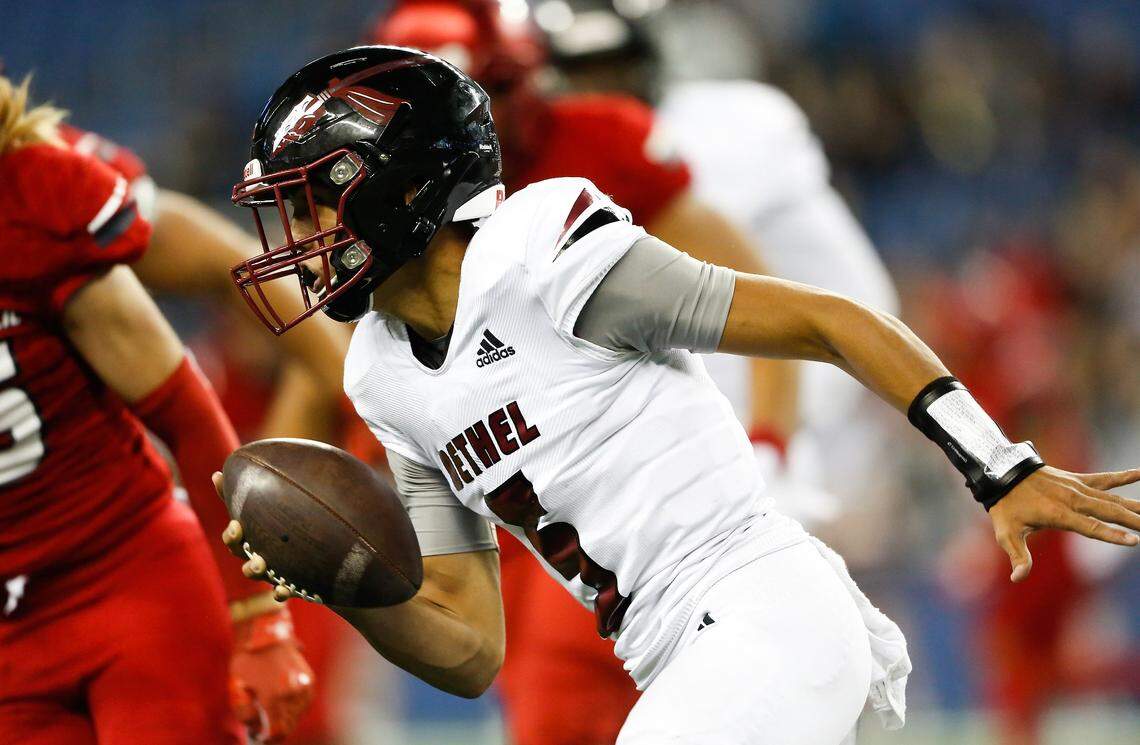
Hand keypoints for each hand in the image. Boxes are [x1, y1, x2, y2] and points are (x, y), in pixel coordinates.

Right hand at [214, 472, 300, 602]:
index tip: (237, 526)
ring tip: (262, 564)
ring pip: (259, 575)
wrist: (319, 551)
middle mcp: (260, 556)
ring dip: (255, 570)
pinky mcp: (291, 584)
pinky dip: (280, 592)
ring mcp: (274, 572)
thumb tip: (217, 473)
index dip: (232, 535)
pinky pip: (282, 592)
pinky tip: (283, 590)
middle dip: (244, 555)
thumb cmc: (284, 526)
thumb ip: (244, 492)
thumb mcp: (267, 506)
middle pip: (243, 559)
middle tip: (253, 551)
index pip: (234, 539)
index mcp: (253, 538)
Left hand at [230, 604, 314, 742]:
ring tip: (274, 712)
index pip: (279, 732)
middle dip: (277, 728)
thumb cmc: (246, 661)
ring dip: (287, 718)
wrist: (264, 634)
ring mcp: (304, 685)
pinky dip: (297, 707)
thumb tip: (257, 727)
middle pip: (289, 725)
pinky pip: (306, 702)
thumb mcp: (235, 689)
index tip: (261, 737)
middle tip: (264, 725)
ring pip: (299, 715)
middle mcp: (293, 693)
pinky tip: (285, 703)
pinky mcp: (310, 679)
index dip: (269, 739)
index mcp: (274, 697)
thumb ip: (245, 714)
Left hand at [989, 466, 1139, 581]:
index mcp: (1058, 513)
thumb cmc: (1006, 506)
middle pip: (1109, 512)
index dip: (1112, 535)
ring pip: (1111, 498)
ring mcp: (1076, 487)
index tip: (1134, 541)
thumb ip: (1018, 556)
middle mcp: (1072, 499)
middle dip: (1133, 521)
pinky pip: (1104, 479)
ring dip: (1134, 506)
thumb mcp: (1006, 533)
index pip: (1090, 527)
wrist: (1001, 472)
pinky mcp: (1077, 480)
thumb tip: (1018, 578)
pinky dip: (1123, 477)